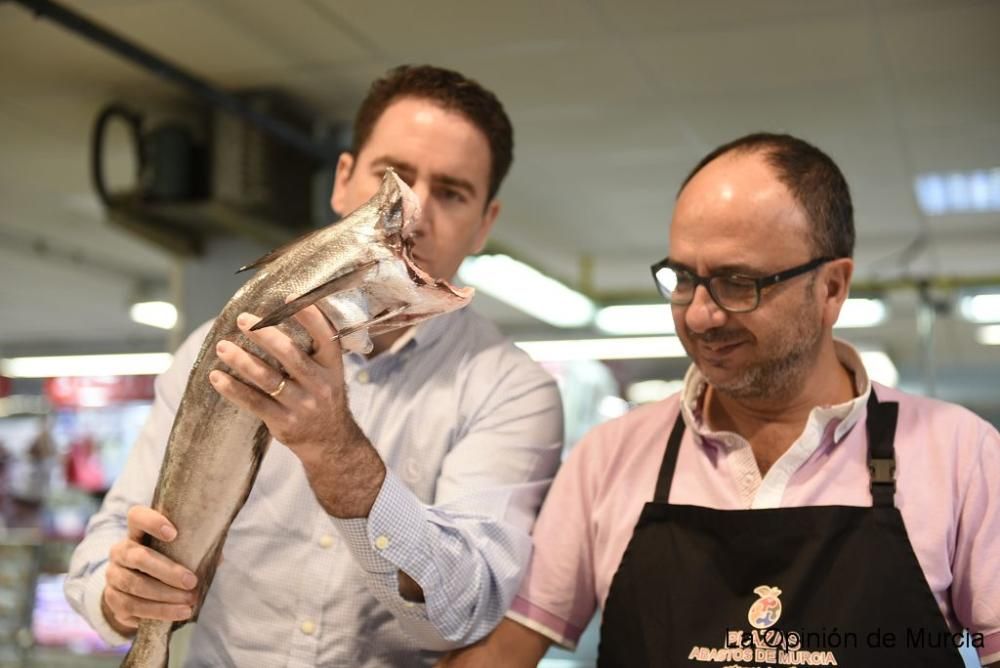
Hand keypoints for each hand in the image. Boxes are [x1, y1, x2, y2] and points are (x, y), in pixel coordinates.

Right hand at [102, 506, 197, 634]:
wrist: (135, 592)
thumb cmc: (164, 564)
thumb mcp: (178, 554)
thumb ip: (196, 551)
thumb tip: (219, 558)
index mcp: (136, 533)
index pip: (137, 516)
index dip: (152, 522)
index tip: (174, 533)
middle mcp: (120, 552)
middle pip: (138, 556)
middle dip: (167, 570)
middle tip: (192, 581)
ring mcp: (113, 576)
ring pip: (135, 584)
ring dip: (165, 595)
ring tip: (190, 602)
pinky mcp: (112, 600)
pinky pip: (132, 606)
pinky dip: (158, 611)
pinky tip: (178, 613)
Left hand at [209, 307, 385, 516]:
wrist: (331, 443)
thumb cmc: (324, 397)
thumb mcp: (331, 373)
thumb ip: (314, 349)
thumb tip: (282, 313)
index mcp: (333, 367)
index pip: (325, 336)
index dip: (310, 316)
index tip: (289, 296)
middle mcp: (321, 385)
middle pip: (291, 355)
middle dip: (265, 334)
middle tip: (243, 320)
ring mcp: (303, 406)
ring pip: (268, 379)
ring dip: (242, 360)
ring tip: (222, 346)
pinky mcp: (284, 423)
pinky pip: (254, 403)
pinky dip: (233, 389)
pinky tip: (217, 377)